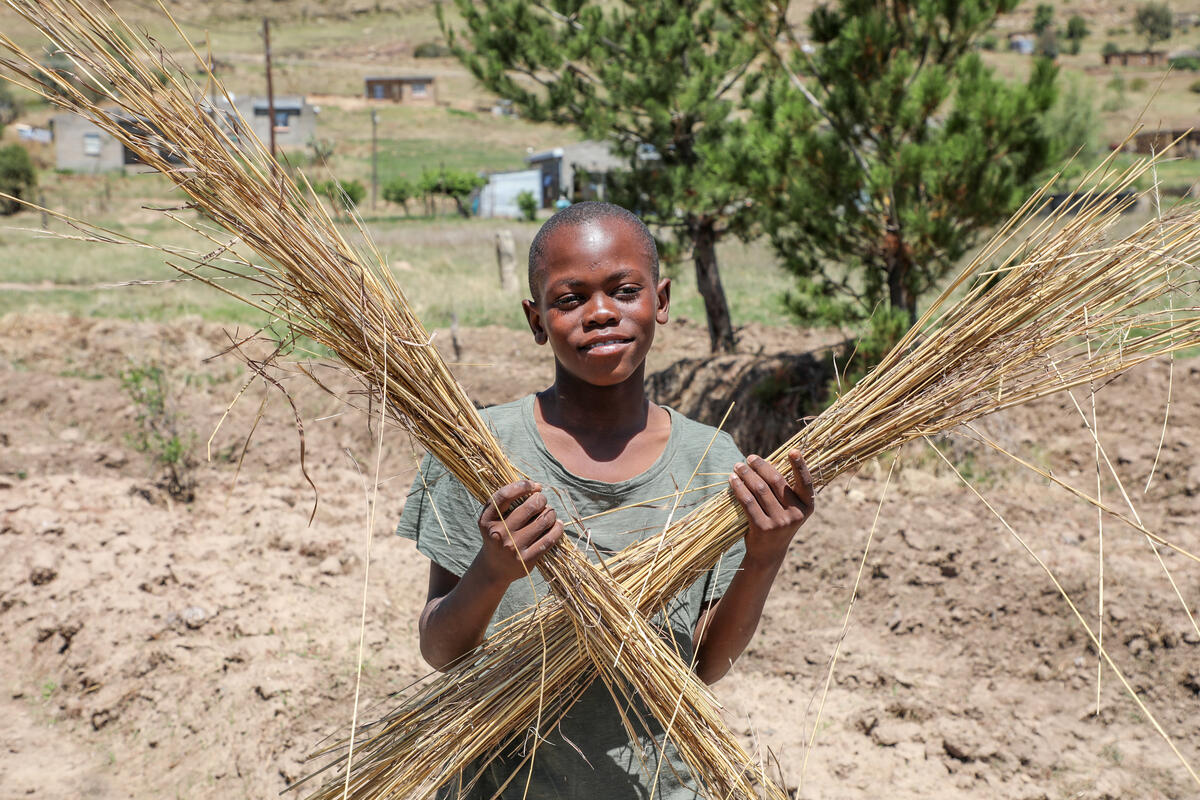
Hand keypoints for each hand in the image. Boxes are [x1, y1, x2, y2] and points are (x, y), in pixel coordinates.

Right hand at [476, 479, 564, 585]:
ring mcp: (513, 547)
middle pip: (529, 506)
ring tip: (549, 513)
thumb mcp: (493, 518)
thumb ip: (507, 501)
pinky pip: (549, 539)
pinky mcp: (526, 559)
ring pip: (543, 521)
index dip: (522, 486)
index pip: (504, 495)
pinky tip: (557, 525)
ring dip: (551, 513)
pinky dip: (557, 529)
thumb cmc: (498, 535)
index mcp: (487, 520)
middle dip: (541, 499)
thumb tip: (537, 487)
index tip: (534, 485)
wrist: (494, 568)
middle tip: (542, 501)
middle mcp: (498, 533)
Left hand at [728, 450, 814, 566]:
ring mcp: (780, 522)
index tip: (792, 451)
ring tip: (738, 467)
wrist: (768, 553)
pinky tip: (732, 480)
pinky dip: (739, 488)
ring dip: (747, 475)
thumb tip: (765, 462)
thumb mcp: (789, 509)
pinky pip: (748, 501)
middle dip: (761, 466)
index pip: (805, 482)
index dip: (800, 466)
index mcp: (807, 507)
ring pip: (760, 490)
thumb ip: (785, 489)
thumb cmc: (778, 523)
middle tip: (749, 458)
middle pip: (776, 482)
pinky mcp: (763, 528)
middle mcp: (796, 514)